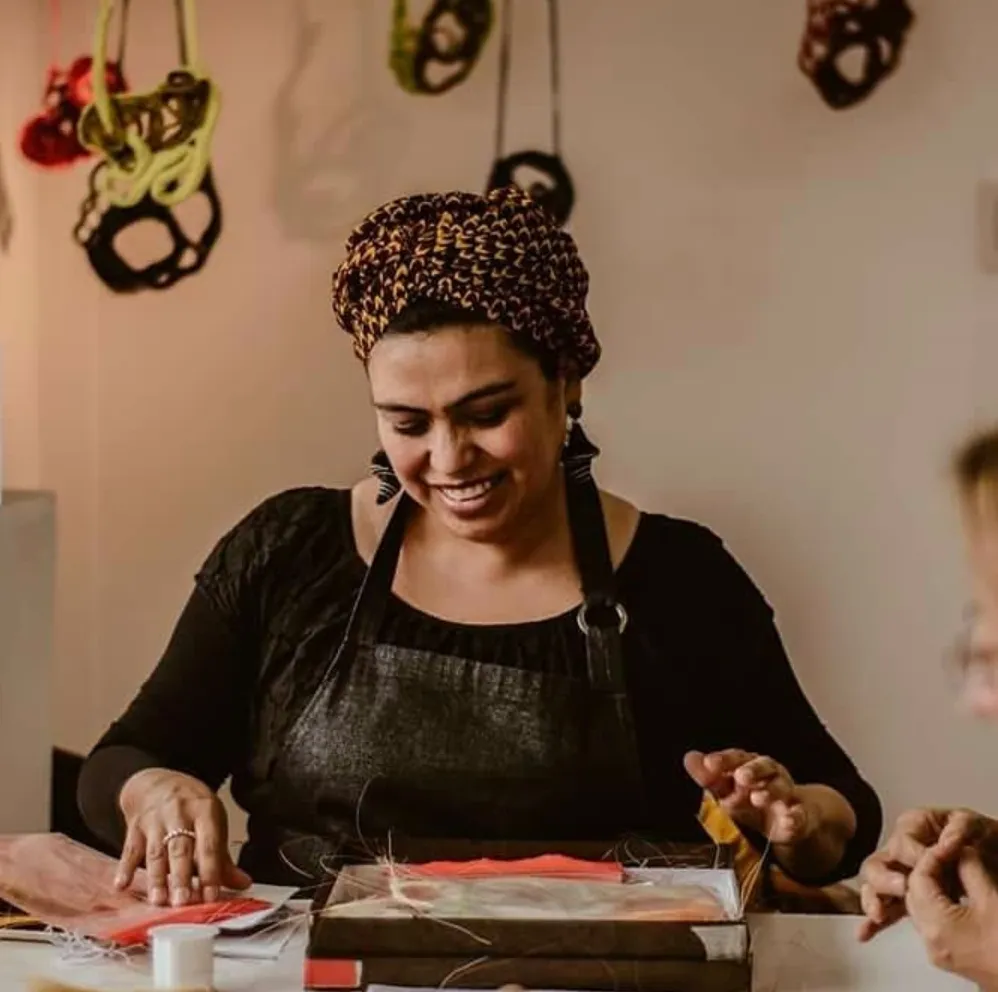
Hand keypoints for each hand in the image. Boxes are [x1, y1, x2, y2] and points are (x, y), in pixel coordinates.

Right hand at [116, 767, 251, 906]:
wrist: (157, 782)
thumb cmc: (190, 806)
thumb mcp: (212, 822)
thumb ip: (222, 856)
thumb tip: (243, 883)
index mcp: (204, 811)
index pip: (209, 844)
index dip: (210, 871)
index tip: (211, 896)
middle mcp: (179, 813)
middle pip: (180, 849)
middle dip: (181, 877)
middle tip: (182, 902)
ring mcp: (155, 820)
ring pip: (155, 852)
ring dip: (156, 878)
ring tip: (159, 900)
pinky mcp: (135, 827)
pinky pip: (129, 849)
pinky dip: (125, 868)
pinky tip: (121, 885)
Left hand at [684, 749, 809, 844]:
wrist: (786, 819)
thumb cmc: (749, 797)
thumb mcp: (727, 789)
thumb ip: (708, 776)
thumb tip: (689, 758)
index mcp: (749, 764)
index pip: (736, 757)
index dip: (723, 760)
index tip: (709, 764)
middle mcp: (770, 774)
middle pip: (762, 766)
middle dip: (752, 770)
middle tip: (740, 777)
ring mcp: (786, 794)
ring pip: (781, 788)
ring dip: (771, 791)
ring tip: (758, 797)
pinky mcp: (799, 816)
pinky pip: (799, 815)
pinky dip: (795, 817)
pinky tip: (789, 819)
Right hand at [858, 808, 994, 941]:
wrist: (991, 859)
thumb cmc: (980, 838)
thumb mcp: (972, 825)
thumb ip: (960, 828)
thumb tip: (947, 841)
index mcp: (913, 827)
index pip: (902, 842)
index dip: (915, 856)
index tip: (932, 864)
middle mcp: (902, 851)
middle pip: (878, 864)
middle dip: (885, 879)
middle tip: (902, 888)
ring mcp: (902, 875)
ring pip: (876, 888)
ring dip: (873, 901)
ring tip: (878, 914)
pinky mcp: (909, 898)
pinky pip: (887, 910)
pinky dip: (875, 923)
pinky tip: (866, 933)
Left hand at [906, 843, 997, 989]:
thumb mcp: (992, 898)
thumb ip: (969, 868)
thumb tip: (959, 851)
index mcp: (936, 925)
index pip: (918, 878)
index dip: (932, 856)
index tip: (950, 845)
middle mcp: (929, 941)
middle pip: (914, 893)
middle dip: (930, 870)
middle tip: (951, 855)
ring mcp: (937, 952)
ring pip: (921, 907)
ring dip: (934, 886)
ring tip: (957, 871)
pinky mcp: (948, 957)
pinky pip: (933, 923)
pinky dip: (940, 904)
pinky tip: (960, 893)